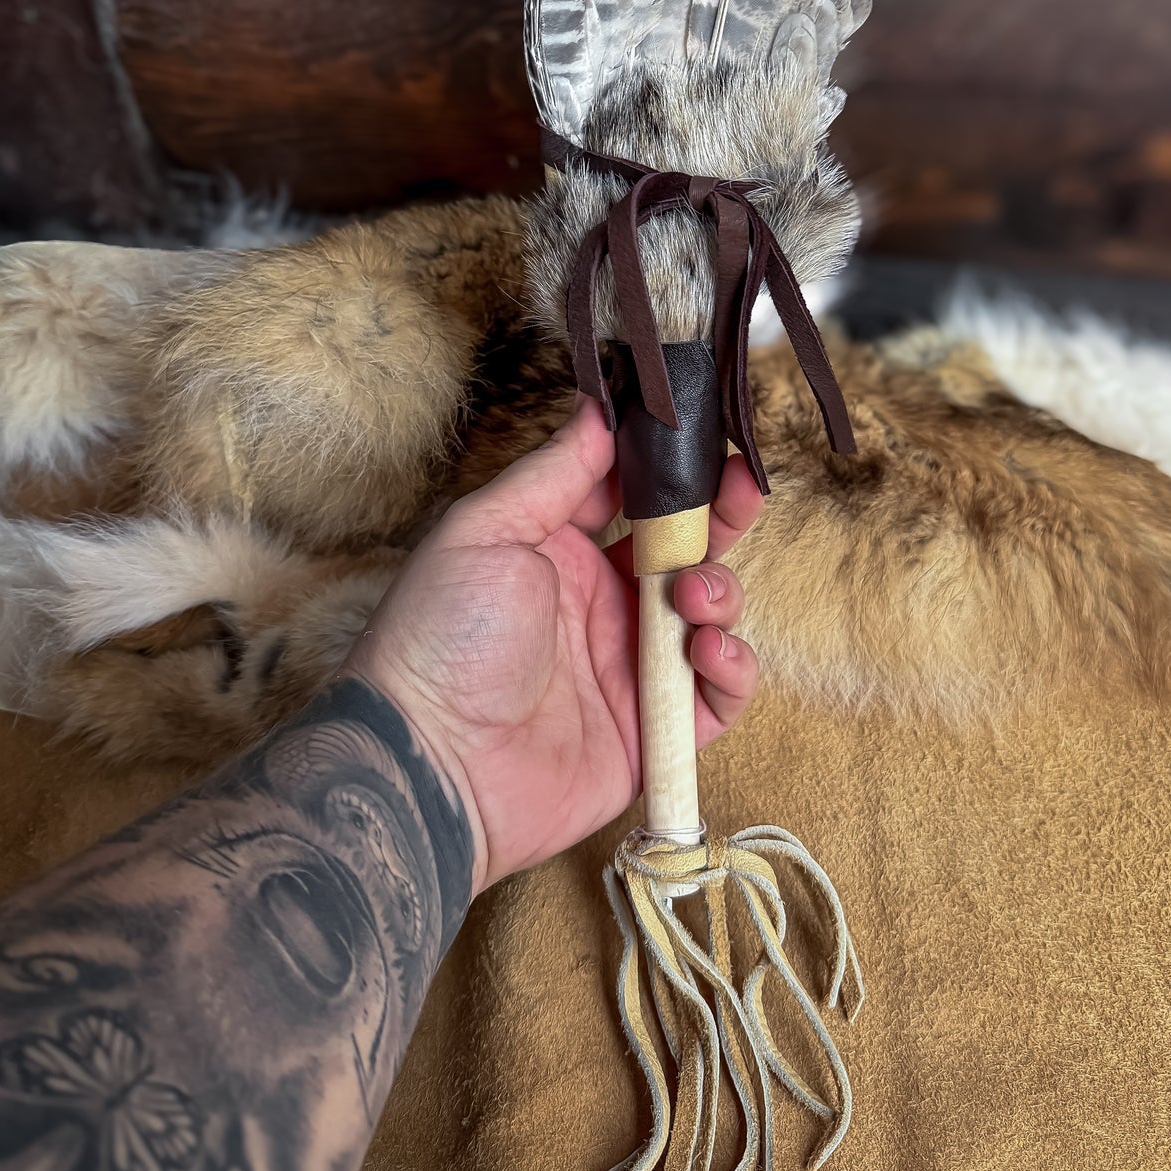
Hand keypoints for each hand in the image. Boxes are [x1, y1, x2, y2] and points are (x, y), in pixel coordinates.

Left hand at [346, 395, 763, 893]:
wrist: (431, 764)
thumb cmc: (441, 637)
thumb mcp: (487, 530)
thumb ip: (555, 473)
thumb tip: (599, 406)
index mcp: (561, 554)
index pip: (635, 498)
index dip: (675, 472)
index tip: (708, 439)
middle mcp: (602, 606)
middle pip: (685, 552)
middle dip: (719, 519)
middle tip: (739, 494)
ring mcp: (629, 669)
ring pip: (710, 617)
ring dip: (719, 593)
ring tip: (692, 598)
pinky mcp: (653, 733)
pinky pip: (717, 696)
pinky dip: (731, 668)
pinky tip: (707, 652)